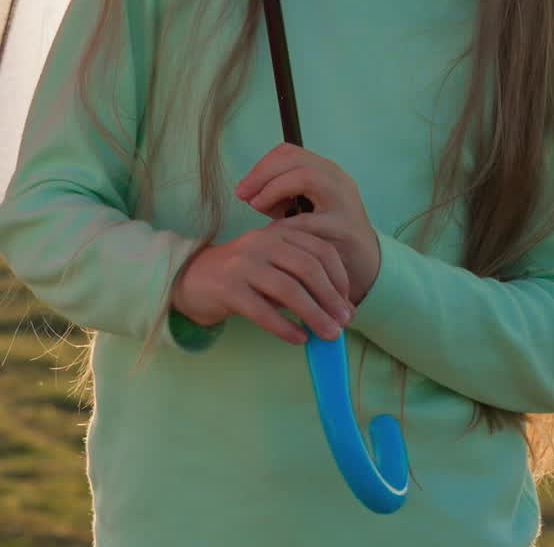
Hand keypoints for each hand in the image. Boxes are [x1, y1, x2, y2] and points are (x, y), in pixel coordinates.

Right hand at [170, 221, 354, 342]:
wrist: (188, 278)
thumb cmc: (238, 276)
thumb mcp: (270, 265)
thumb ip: (297, 277)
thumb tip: (336, 307)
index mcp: (276, 233)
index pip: (319, 248)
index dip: (339, 276)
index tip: (347, 300)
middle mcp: (260, 243)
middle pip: (307, 267)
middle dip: (331, 297)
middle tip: (345, 321)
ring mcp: (242, 264)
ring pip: (288, 289)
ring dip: (314, 314)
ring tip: (328, 334)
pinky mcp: (227, 288)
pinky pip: (263, 311)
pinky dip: (285, 327)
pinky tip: (299, 338)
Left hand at [235, 143, 380, 307]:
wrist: (367, 264)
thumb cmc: (328, 236)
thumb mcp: (306, 207)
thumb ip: (281, 195)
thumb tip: (248, 191)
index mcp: (326, 171)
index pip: (289, 152)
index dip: (261, 166)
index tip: (244, 187)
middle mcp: (337, 180)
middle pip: (294, 159)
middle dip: (261, 174)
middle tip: (242, 195)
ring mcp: (342, 202)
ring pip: (305, 177)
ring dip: (273, 190)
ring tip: (258, 208)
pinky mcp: (343, 229)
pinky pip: (307, 221)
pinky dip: (283, 225)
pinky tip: (271, 236)